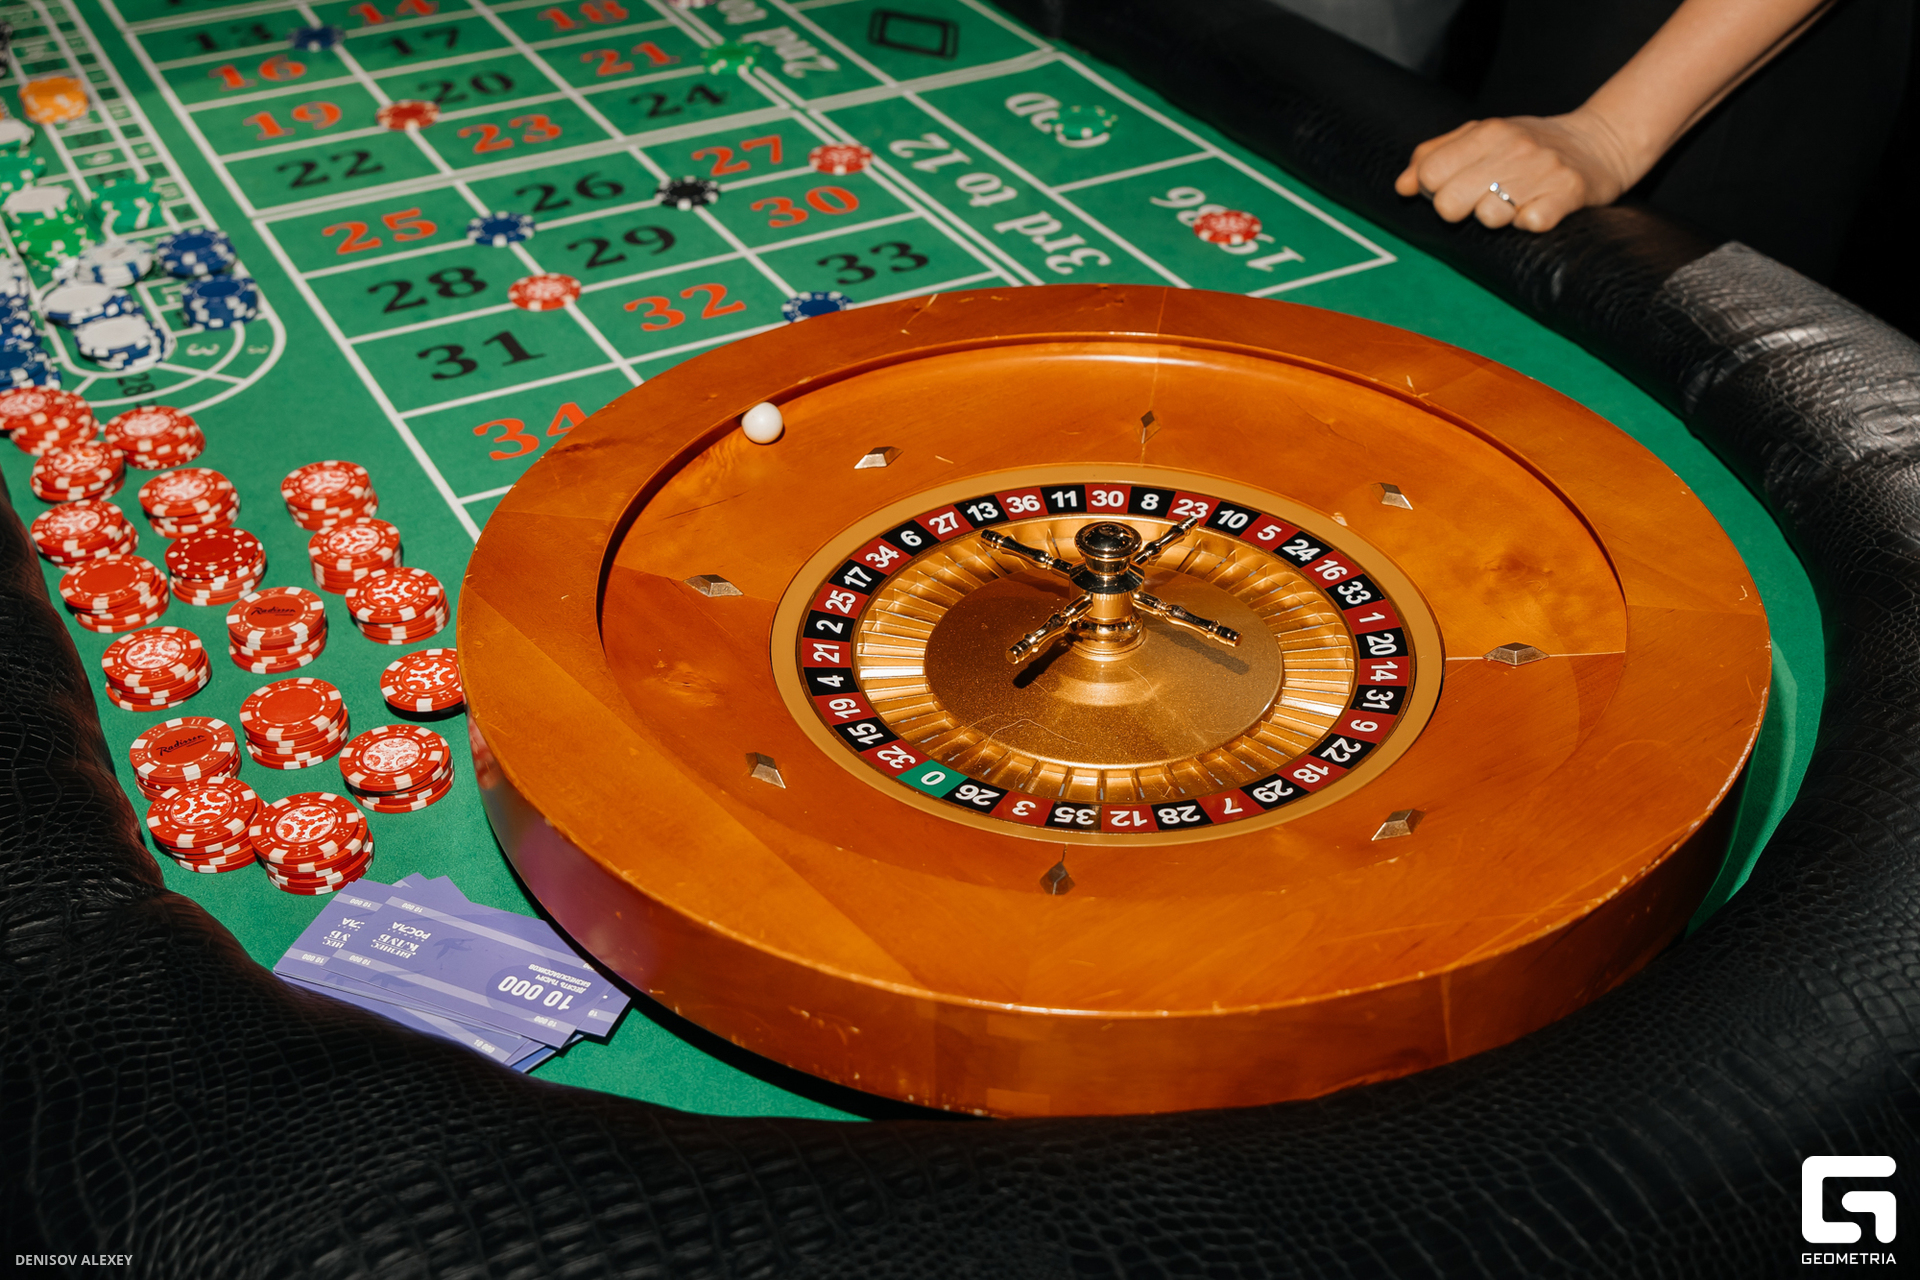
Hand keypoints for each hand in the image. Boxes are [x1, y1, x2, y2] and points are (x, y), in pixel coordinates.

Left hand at [1393, 110, 1638, 231]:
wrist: (1601, 141)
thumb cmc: (1530, 145)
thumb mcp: (1481, 137)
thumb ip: (1437, 155)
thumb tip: (1403, 186)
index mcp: (1486, 131)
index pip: (1430, 174)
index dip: (1435, 190)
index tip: (1454, 188)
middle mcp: (1513, 147)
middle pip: (1450, 203)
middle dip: (1459, 210)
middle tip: (1481, 202)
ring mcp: (1542, 170)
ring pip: (1488, 217)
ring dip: (1496, 219)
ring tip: (1513, 204)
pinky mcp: (1568, 194)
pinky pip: (1531, 223)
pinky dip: (1529, 224)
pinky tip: (1535, 211)